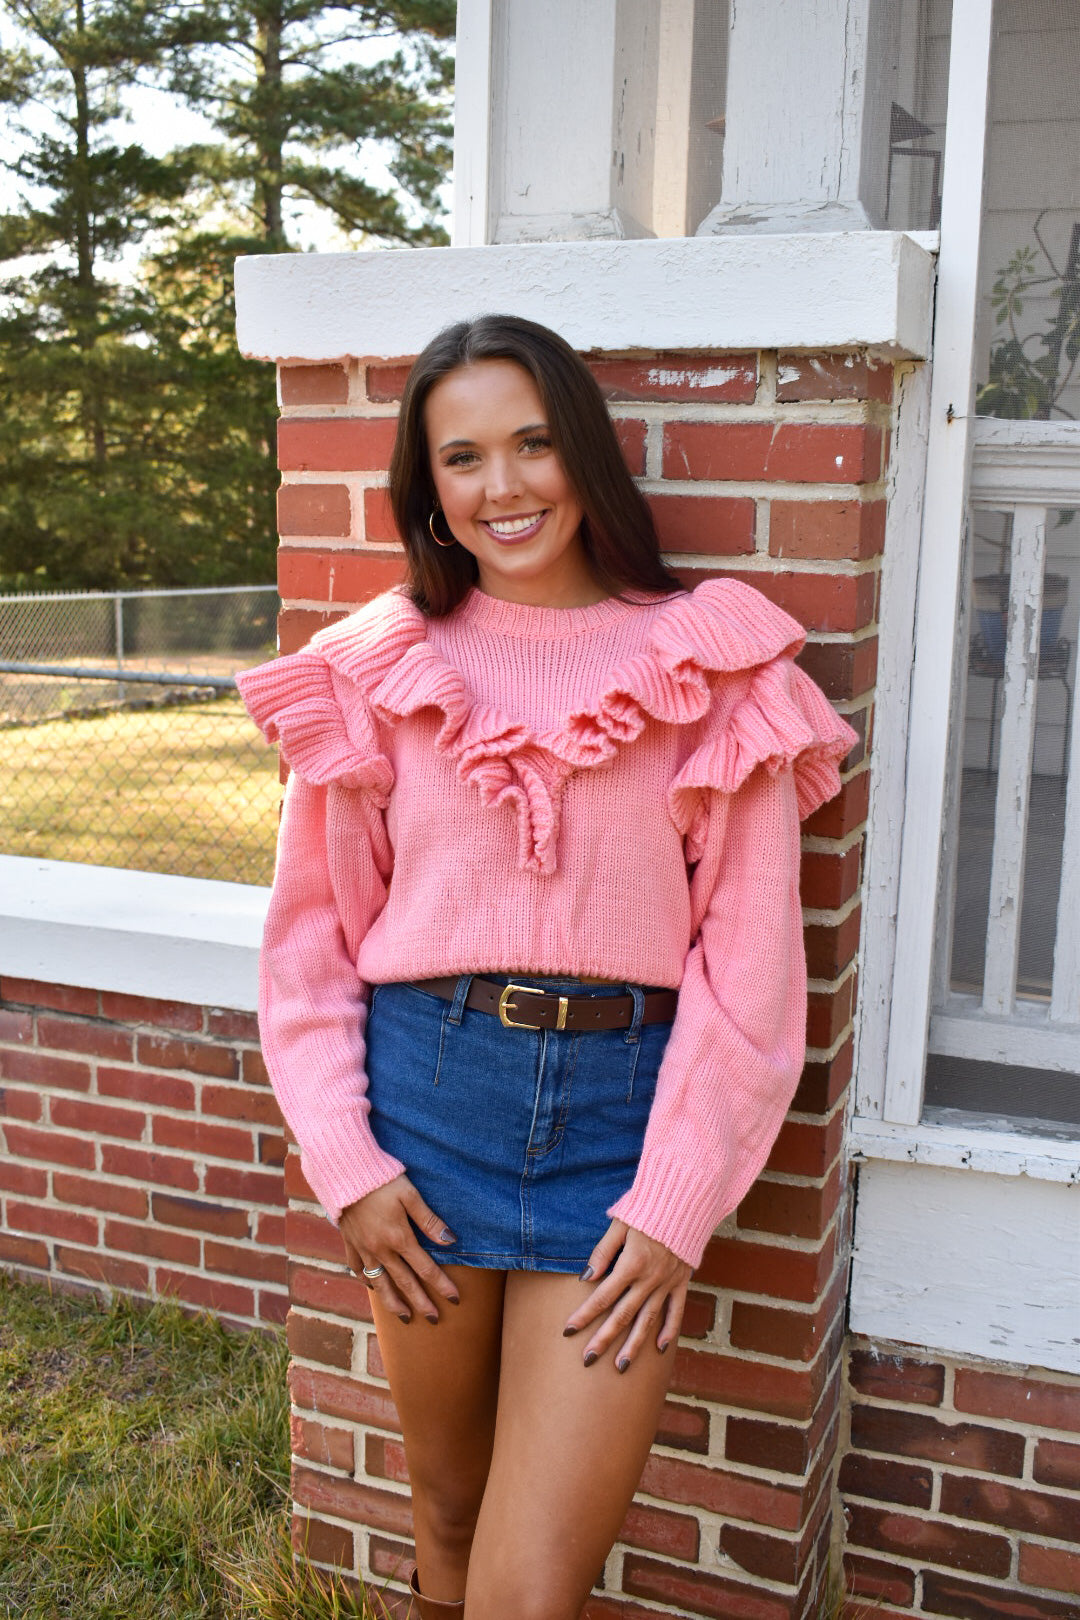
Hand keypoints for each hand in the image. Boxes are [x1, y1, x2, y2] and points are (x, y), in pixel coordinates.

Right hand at [339, 1174, 458, 1324]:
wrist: (345, 1174)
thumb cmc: (382, 1180)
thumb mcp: (410, 1195)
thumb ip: (429, 1221)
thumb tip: (451, 1241)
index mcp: (399, 1238)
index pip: (425, 1268)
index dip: (441, 1285)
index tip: (454, 1299)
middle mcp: (381, 1250)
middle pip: (404, 1282)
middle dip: (421, 1303)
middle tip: (433, 1319)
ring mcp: (363, 1249)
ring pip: (380, 1283)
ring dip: (393, 1302)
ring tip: (404, 1316)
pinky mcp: (350, 1243)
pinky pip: (358, 1269)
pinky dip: (367, 1281)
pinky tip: (374, 1287)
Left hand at [562, 1220, 690, 1371]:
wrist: (685, 1200)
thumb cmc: (647, 1208)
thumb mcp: (620, 1223)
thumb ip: (603, 1252)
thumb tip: (585, 1278)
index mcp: (631, 1264)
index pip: (602, 1296)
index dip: (584, 1314)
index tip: (568, 1330)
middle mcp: (649, 1279)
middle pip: (622, 1315)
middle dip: (604, 1339)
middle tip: (588, 1359)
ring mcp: (667, 1283)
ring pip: (648, 1320)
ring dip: (634, 1345)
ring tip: (621, 1366)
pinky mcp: (681, 1282)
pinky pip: (675, 1311)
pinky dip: (669, 1330)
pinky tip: (659, 1348)